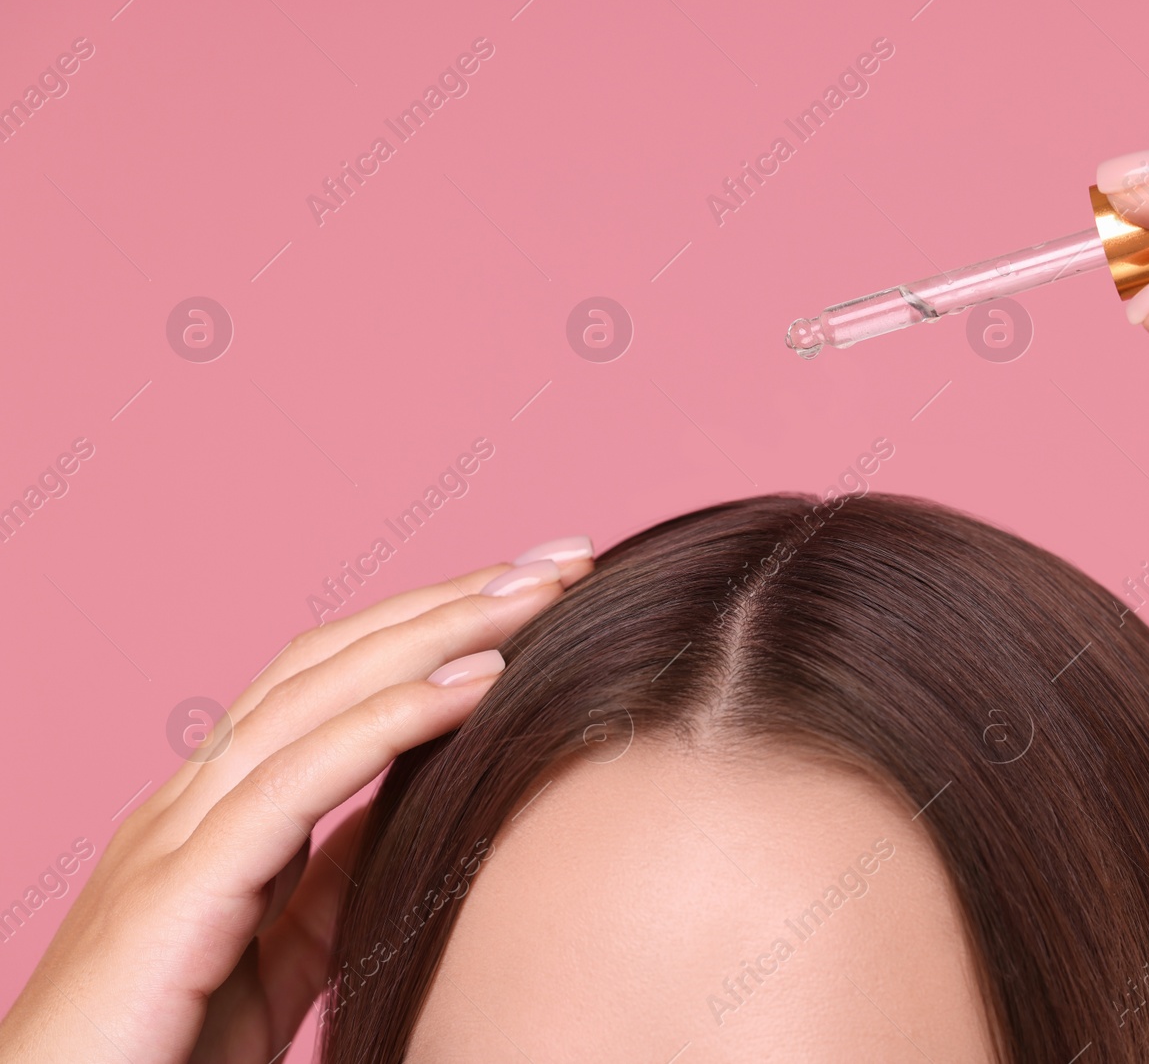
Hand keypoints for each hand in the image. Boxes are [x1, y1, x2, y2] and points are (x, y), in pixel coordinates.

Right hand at [0, 543, 590, 1062]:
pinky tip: (478, 687)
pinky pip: (299, 782)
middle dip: (453, 601)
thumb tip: (400, 816)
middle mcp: (191, 800)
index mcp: (214, 810)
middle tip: (564, 559)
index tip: (537, 594)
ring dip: (440, 635)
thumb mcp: (274, 953)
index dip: (433, 626)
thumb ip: (324, 880)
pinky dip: (393, 722)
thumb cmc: (158, 1054)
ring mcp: (176, 836)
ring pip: (316, 695)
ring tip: (538, 598)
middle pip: (332, 659)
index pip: (332, 678)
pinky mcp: (177, 892)